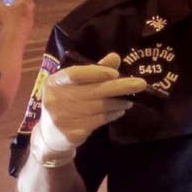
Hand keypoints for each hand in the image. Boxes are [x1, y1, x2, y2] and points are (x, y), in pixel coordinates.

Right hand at [0, 0, 33, 40]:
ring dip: (24, 6)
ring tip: (15, 7)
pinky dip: (24, 14)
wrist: (14, 37)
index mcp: (24, 3)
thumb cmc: (7, 21)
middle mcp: (30, 9)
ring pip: (30, 9)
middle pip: (30, 0)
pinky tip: (16, 18)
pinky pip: (28, 17)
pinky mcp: (30, 24)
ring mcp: (31, 17)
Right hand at [31, 53, 146, 162]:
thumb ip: (94, 71)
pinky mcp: (72, 133)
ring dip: (119, 102)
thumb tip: (115, 57)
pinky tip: (120, 111)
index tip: (116, 73)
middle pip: (93, 91)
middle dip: (120, 87)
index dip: (96, 72)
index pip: (75, 74)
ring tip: (130, 100)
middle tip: (141, 84)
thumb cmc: (66, 102)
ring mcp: (62, 118)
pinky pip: (99, 120)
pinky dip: (113, 114)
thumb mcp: (75, 85)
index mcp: (54, 82)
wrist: (50, 135)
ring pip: (100, 107)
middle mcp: (55, 99)